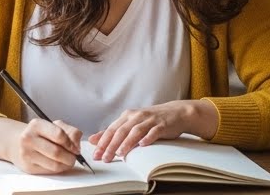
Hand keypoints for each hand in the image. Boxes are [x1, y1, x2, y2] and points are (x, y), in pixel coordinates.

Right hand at [6, 118, 85, 174]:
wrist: (17, 143)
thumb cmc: (40, 134)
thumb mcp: (54, 126)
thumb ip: (70, 131)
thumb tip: (77, 145)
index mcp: (36, 125)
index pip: (59, 135)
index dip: (71, 143)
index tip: (75, 147)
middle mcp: (28, 139)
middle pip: (57, 152)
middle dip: (71, 157)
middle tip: (73, 156)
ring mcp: (27, 154)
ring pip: (55, 165)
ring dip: (66, 165)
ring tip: (67, 160)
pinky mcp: (28, 167)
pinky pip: (50, 172)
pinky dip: (59, 169)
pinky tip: (58, 164)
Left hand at [88, 100, 216, 161]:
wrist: (175, 113)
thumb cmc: (150, 120)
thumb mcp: (131, 124)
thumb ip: (114, 132)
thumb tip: (94, 140)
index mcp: (127, 116)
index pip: (111, 130)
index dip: (102, 142)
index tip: (96, 154)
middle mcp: (136, 116)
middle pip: (121, 131)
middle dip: (111, 145)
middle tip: (105, 158)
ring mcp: (149, 120)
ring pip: (135, 131)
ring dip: (127, 143)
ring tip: (120, 153)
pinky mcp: (162, 125)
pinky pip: (154, 131)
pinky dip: (148, 138)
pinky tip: (142, 145)